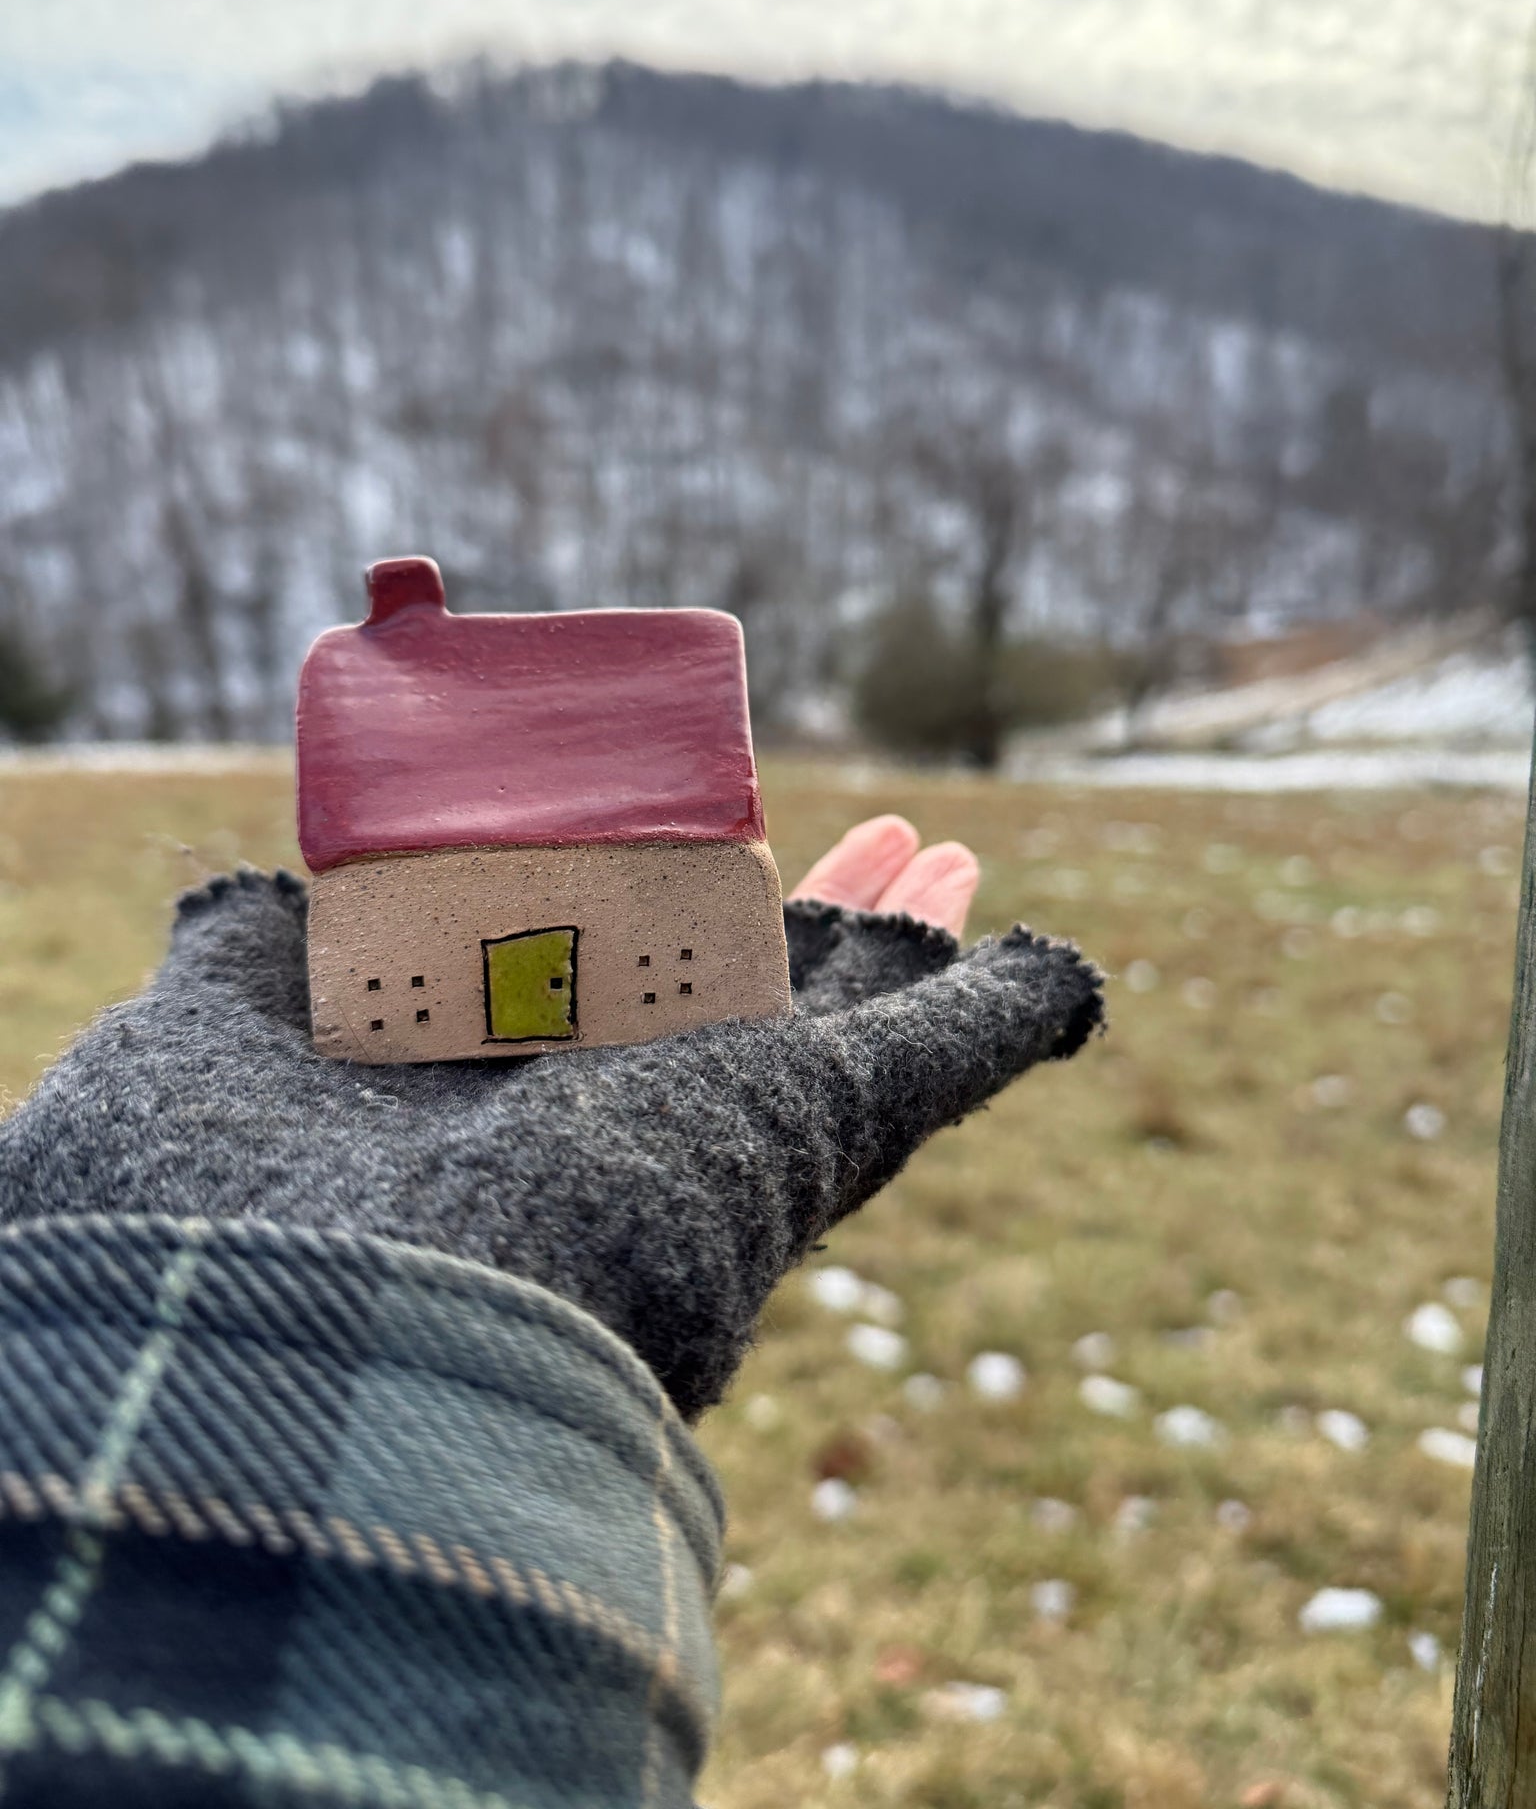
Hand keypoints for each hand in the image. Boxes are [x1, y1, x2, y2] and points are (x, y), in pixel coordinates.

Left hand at [0, 818, 1101, 1419]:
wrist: (332, 1346)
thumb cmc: (230, 1210)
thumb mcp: (215, 1037)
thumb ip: (243, 958)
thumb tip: (242, 893)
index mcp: (515, 1107)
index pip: (615, 990)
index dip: (662, 910)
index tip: (695, 839)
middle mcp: (635, 1120)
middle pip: (755, 994)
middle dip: (817, 916)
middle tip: (881, 842)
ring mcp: (733, 1127)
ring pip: (851, 1013)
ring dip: (907, 935)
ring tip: (951, 852)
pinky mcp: (818, 1130)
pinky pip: (941, 1062)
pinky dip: (1006, 1013)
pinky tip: (1059, 965)